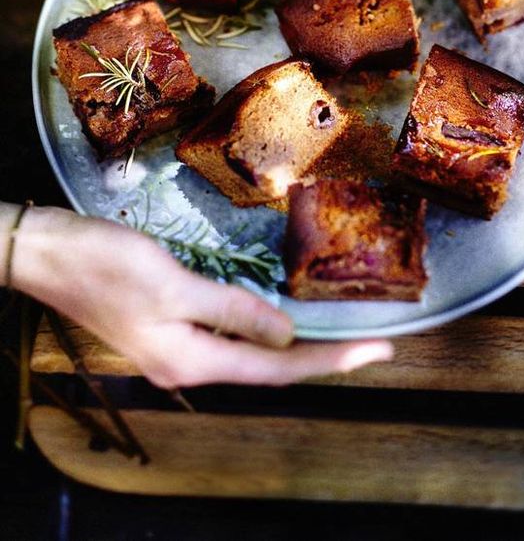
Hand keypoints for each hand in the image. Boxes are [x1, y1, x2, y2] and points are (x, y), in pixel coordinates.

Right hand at [9, 204, 392, 387]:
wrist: (47, 254)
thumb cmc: (106, 264)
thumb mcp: (175, 286)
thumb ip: (233, 312)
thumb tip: (286, 334)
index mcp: (192, 359)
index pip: (278, 367)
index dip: (331, 359)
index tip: (379, 351)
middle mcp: (188, 364)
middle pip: (268, 367)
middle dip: (320, 357)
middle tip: (370, 344)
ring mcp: (175, 348)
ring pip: (249, 353)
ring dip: (293, 346)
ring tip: (336, 336)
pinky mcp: (166, 326)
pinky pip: (227, 335)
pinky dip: (260, 329)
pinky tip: (277, 320)